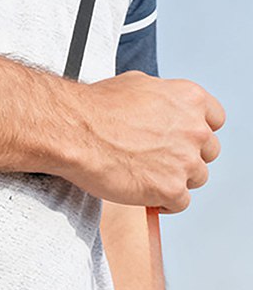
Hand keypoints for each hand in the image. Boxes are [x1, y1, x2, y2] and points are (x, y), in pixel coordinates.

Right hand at [64, 71, 224, 212]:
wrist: (75, 133)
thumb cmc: (96, 110)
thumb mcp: (137, 85)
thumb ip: (160, 100)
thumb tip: (157, 109)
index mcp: (190, 100)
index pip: (214, 122)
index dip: (195, 135)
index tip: (181, 143)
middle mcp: (194, 129)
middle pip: (207, 153)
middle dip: (186, 159)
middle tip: (161, 164)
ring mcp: (185, 161)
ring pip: (196, 179)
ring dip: (175, 182)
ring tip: (150, 182)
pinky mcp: (170, 189)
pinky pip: (179, 204)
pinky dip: (164, 204)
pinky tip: (147, 198)